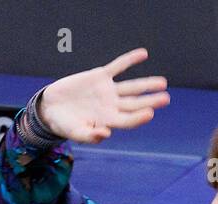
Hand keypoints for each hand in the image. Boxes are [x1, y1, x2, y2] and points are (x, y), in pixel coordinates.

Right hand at [38, 47, 169, 142]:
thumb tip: (106, 133)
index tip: (150, 113)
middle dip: (150, 101)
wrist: (52, 108)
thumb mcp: (75, 132)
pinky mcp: (99, 76)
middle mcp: (113, 106)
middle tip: (165, 98)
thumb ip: (90, 135)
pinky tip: (143, 54)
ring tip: (162, 83)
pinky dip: (129, 60)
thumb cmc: (65, 125)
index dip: (139, 117)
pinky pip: (117, 66)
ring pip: (131, 87)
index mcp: (110, 121)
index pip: (129, 120)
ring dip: (146, 84)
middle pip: (136, 103)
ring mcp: (108, 91)